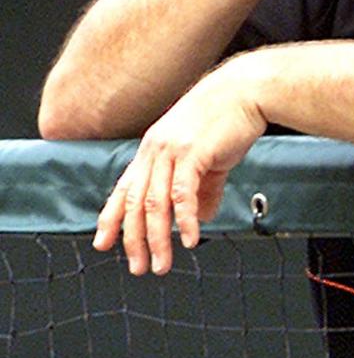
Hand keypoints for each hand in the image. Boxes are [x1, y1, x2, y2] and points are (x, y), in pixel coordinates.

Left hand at [93, 57, 265, 274]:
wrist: (247, 90)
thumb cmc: (229, 119)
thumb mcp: (208, 157)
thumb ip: (202, 189)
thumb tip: (200, 217)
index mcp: (153, 149)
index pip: (124, 189)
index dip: (111, 218)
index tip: (103, 243)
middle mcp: (155, 150)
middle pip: (134, 203)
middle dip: (134, 240)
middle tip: (138, 267)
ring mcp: (171, 151)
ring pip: (154, 203)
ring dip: (157, 239)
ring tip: (162, 264)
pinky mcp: (193, 153)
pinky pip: (182, 194)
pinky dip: (184, 220)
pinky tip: (189, 239)